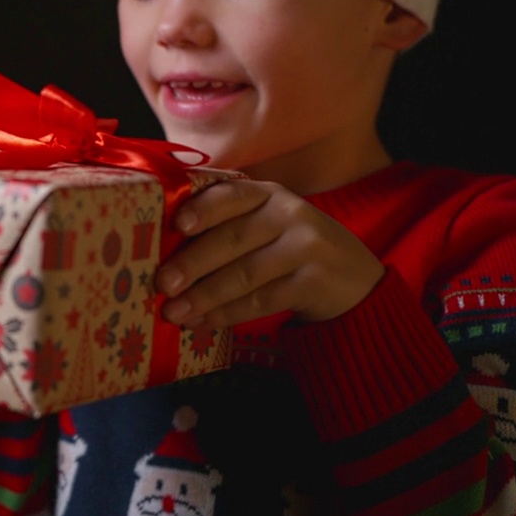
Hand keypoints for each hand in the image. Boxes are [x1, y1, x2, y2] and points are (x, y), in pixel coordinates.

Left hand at [155, 179, 383, 328]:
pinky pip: (263, 300)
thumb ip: (228, 227)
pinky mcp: (314, 282)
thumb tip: (165, 253)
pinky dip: (229, 313)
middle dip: (193, 263)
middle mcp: (290, 214)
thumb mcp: (267, 225)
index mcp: (268, 194)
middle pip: (233, 238)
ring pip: (245, 274)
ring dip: (204, 295)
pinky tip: (204, 322)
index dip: (204, 208)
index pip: (232, 194)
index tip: (178, 225)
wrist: (354, 279)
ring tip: (174, 312)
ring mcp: (306, 248)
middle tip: (161, 283)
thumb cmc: (290, 249)